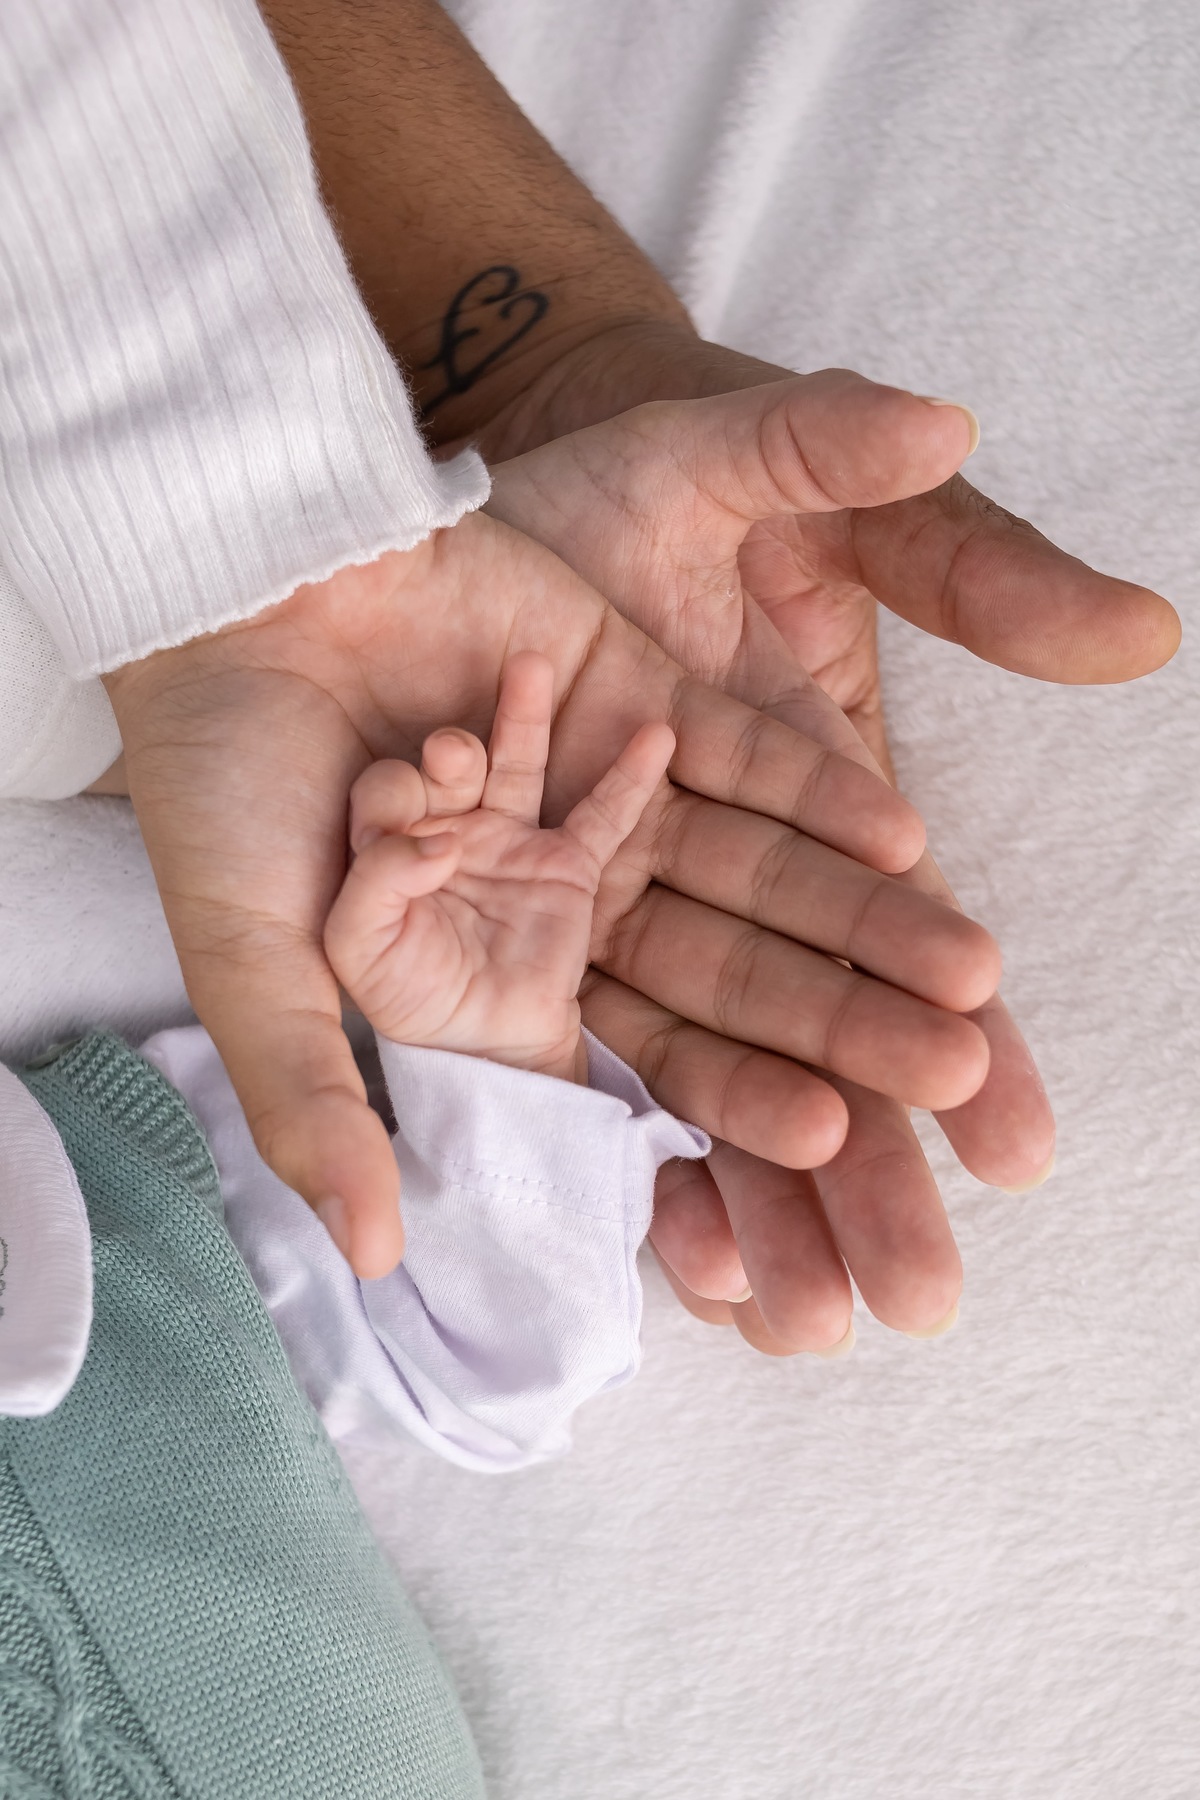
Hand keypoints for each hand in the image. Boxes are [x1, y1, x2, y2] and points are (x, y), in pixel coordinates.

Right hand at [104, 494, 997, 1281]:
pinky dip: (806, 789)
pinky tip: (899, 835)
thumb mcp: (248, 955)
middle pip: (717, 979)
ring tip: (968, 973)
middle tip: (953, 1079)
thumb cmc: (216, 781)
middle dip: (833, 1026)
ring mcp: (600, 801)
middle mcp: (554, 902)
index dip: (727, 1108)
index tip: (828, 1145)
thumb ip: (311, 1100)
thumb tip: (376, 1257)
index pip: (627, 1064)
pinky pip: (731, 755)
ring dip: (852, 919)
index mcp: (481, 977)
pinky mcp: (625, 696)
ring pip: (747, 874)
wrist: (221, 585)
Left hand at [325, 652, 673, 1086]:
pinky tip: (655, 733)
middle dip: (451, 754)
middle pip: (447, 763)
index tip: (420, 848)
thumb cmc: (408, 996)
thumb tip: (436, 845)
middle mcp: (446, 825)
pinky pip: (603, 814)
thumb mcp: (355, 947)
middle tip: (455, 755)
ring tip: (529, 669)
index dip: (395, 804)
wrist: (481, 1047)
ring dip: (522, 717)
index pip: (383, 793)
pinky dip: (629, 776)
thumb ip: (373, 888)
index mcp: (385, 841)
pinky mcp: (566, 865)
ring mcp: (509, 839)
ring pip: (516, 762)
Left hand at [486, 365, 1180, 1346]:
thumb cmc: (648, 462)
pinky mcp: (509, 913)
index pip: (902, 927)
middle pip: (809, 1029)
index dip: (961, 1030)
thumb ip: (961, 556)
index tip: (1018, 1140)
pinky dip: (623, 1134)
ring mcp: (616, 897)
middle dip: (867, 1161)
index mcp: (814, 783)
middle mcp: (722, 861)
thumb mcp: (795, 473)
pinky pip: (571, 1034)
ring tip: (803, 1321)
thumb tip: (1141, 626)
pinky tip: (672, 1242)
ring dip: (754, 1191)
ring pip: (700, 1063)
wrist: (468, 479)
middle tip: (921, 1295)